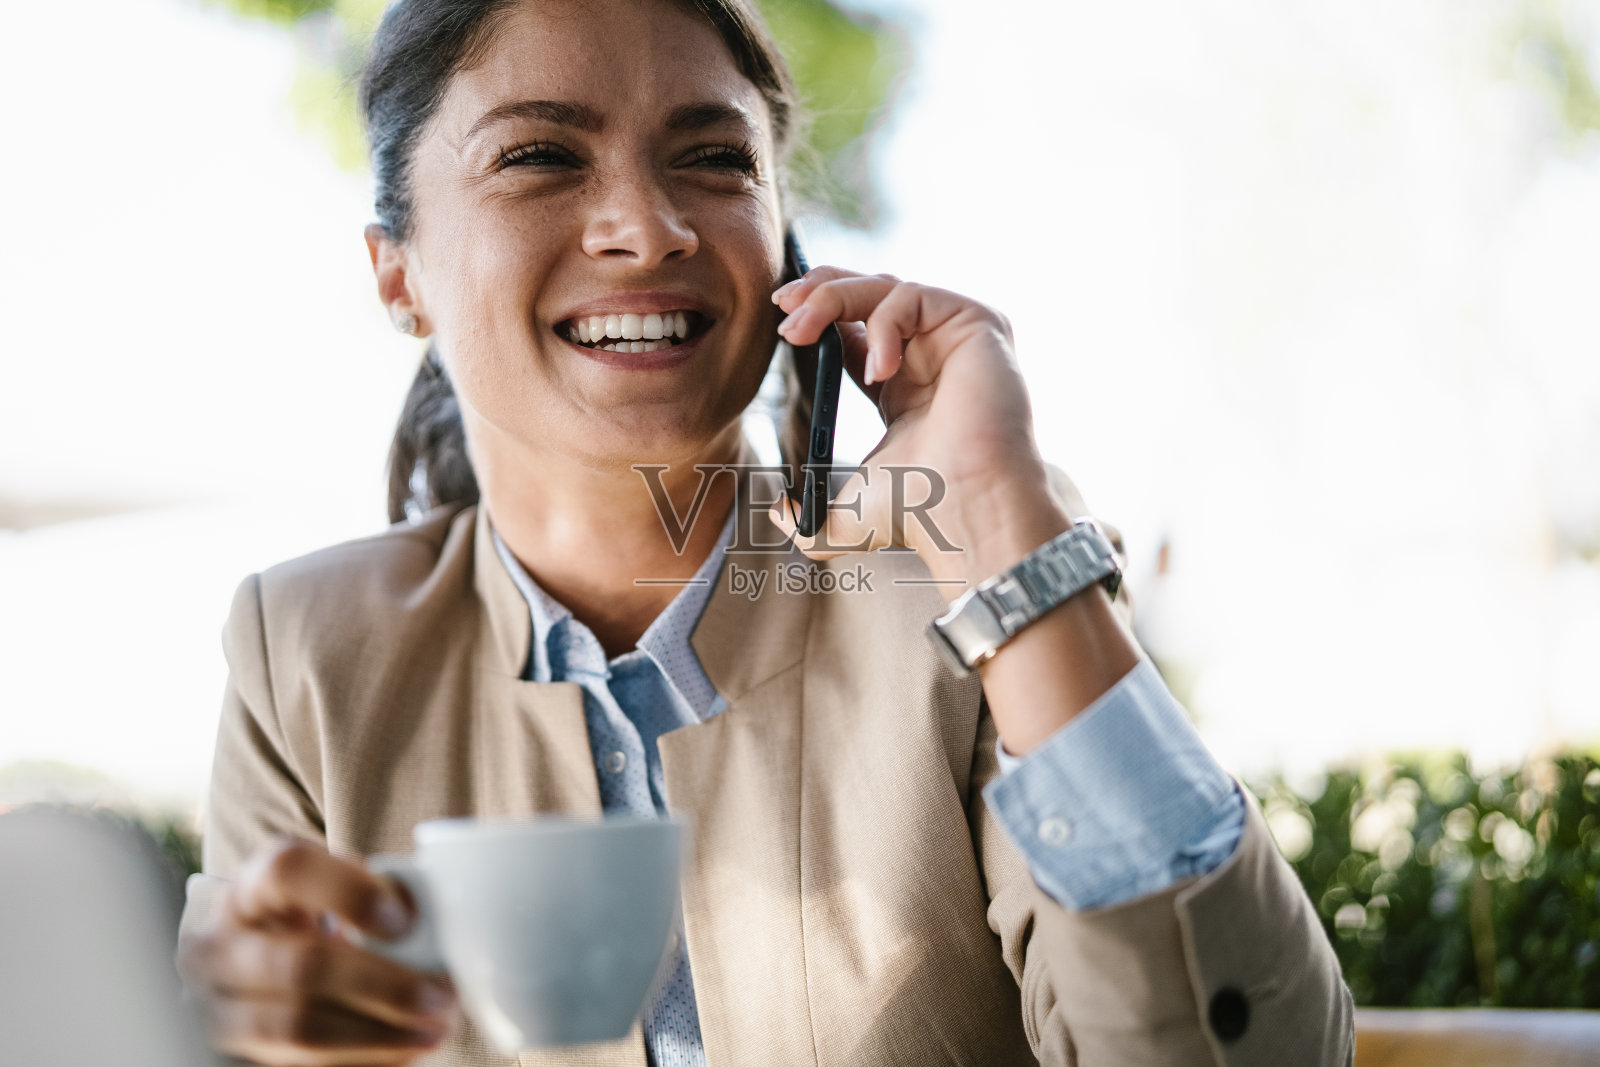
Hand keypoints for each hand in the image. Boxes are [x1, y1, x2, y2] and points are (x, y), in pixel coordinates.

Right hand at [178, 839, 458, 1065]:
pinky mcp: (231, 1056)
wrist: (255, 968)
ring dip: (378, 1035)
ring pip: (298, 1029)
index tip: (404, 921)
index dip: (350, 893)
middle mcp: (218, 947)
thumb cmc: (307, 922)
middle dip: (385, 986)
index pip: (288, 870)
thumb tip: (429, 923)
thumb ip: (375, 893)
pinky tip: (402, 1051)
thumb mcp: (330, 892)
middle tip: (442, 997)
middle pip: (302, 966)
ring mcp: (217, 1009)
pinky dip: (362, 1061)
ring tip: (434, 1031)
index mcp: (249, 889)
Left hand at [768, 266, 1070, 594]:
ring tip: (801, 331)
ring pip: (886, 286)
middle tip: (781, 305)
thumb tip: (777, 514)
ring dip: (833, 297)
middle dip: (820, 288)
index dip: (819, 313)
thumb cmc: (920, 511)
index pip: (857, 326)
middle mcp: (933, 354)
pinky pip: (914, 297)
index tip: (782, 319)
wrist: (963, 509)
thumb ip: (805, 517)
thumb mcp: (844, 512)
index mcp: (904, 385)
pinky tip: (878, 370)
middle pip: (871, 292)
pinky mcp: (977, 324)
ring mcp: (955, 336)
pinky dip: (882, 324)